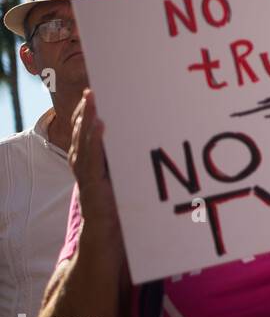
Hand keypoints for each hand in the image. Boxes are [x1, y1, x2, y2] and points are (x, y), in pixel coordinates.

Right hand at [68, 89, 119, 234]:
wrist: (105, 226)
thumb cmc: (115, 197)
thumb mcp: (118, 170)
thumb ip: (121, 154)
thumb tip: (140, 132)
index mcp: (86, 156)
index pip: (84, 127)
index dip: (87, 110)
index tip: (94, 91)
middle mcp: (80, 160)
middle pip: (81, 128)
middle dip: (86, 109)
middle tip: (92, 89)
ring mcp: (83, 170)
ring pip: (83, 138)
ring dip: (88, 117)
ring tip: (91, 99)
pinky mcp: (91, 181)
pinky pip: (91, 156)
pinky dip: (94, 139)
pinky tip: (99, 124)